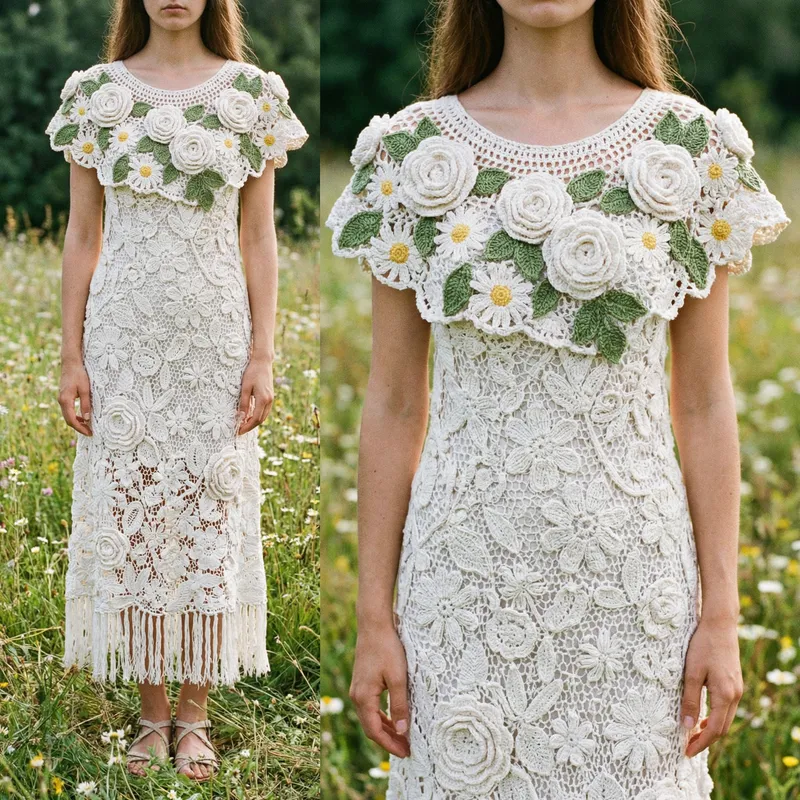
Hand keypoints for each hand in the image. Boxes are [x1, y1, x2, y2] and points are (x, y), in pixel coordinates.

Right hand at [58, 357, 91, 435]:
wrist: (70, 363)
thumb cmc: (79, 375)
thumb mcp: (85, 390)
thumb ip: (86, 404)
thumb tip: (87, 419)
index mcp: (65, 400)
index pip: (71, 420)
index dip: (80, 428)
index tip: (89, 433)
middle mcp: (61, 401)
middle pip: (68, 420)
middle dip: (79, 428)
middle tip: (90, 432)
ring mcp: (61, 399)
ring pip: (68, 415)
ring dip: (77, 422)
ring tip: (88, 427)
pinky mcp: (64, 397)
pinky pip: (68, 410)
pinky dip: (75, 416)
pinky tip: (83, 418)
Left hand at [237, 355, 273, 434]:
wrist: (262, 362)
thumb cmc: (252, 372)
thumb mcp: (245, 388)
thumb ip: (244, 403)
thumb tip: (241, 416)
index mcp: (263, 399)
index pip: (255, 419)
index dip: (247, 427)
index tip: (239, 431)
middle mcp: (269, 401)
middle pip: (261, 419)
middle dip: (251, 426)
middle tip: (240, 430)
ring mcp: (271, 398)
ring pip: (264, 415)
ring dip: (255, 421)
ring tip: (244, 424)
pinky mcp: (270, 395)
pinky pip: (265, 410)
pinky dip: (258, 415)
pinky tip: (250, 415)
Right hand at [349, 622, 410, 757]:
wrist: (374, 625)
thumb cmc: (387, 649)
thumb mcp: (398, 678)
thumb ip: (400, 705)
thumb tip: (402, 731)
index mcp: (363, 697)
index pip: (375, 732)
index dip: (390, 745)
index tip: (406, 753)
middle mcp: (356, 695)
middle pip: (370, 727)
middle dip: (388, 740)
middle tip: (406, 749)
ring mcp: (358, 689)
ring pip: (370, 718)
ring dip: (385, 729)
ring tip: (402, 738)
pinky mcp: (362, 682)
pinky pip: (370, 707)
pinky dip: (381, 717)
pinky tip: (392, 718)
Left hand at [681, 616, 742, 756]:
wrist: (719, 624)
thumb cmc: (702, 645)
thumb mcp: (691, 672)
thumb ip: (690, 699)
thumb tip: (687, 726)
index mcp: (725, 695)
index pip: (715, 730)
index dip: (701, 743)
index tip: (686, 752)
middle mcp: (735, 695)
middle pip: (723, 727)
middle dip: (706, 740)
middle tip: (687, 747)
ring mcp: (737, 689)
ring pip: (725, 718)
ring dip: (711, 729)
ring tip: (692, 734)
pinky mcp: (734, 682)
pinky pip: (726, 708)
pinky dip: (715, 716)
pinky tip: (702, 715)